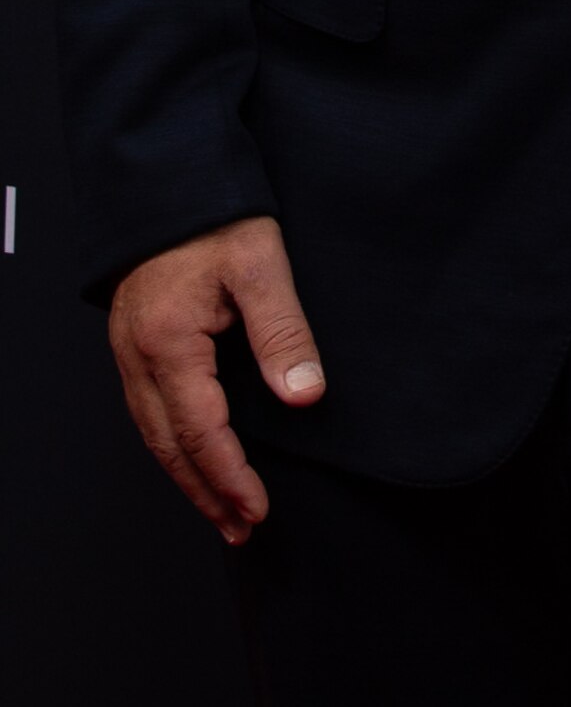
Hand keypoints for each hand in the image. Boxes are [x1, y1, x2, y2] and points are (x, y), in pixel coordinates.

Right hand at [108, 216, 324, 542]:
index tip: (257, 511)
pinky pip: (149, 410)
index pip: (201, 432)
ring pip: (154, 434)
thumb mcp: (261, 264)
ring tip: (222, 510)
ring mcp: (130, 351)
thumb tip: (305, 393)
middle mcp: (139, 357)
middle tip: (241, 529)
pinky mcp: (135, 341)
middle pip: (169, 447)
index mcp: (167, 344)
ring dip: (188, 476)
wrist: (168, 177)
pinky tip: (195, 454)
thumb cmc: (213, 213)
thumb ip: (283, 331)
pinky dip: (173, 444)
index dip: (230, 478)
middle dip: (206, 493)